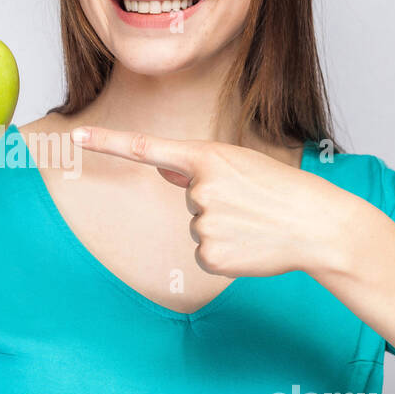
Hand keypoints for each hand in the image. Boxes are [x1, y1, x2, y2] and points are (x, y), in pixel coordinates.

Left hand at [70, 125, 354, 278]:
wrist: (319, 226)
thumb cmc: (283, 191)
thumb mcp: (240, 166)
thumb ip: (198, 169)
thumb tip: (166, 172)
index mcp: (207, 156)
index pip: (145, 147)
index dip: (107, 143)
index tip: (75, 138)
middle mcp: (199, 188)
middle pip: (188, 200)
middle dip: (216, 204)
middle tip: (252, 204)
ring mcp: (203, 223)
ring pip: (197, 228)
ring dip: (224, 229)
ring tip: (256, 224)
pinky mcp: (209, 255)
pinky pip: (204, 255)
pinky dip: (226, 253)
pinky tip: (251, 246)